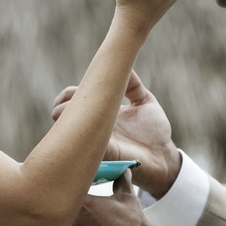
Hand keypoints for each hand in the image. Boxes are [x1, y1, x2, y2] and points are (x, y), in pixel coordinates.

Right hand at [52, 72, 181, 196]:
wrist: (163, 157)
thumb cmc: (154, 131)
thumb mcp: (144, 101)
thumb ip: (133, 85)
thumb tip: (125, 68)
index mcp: (101, 112)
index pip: (73, 100)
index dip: (68, 94)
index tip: (77, 90)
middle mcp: (94, 126)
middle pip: (62, 114)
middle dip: (62, 105)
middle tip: (76, 102)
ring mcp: (95, 139)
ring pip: (70, 128)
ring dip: (69, 117)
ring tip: (80, 111)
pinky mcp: (103, 152)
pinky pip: (86, 141)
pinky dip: (84, 131)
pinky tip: (91, 122)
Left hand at [54, 172, 158, 225]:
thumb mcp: (129, 200)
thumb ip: (121, 182)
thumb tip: (124, 171)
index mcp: (80, 203)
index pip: (62, 192)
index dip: (66, 193)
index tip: (72, 194)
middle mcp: (68, 223)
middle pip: (53, 213)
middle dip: (61, 212)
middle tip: (74, 213)